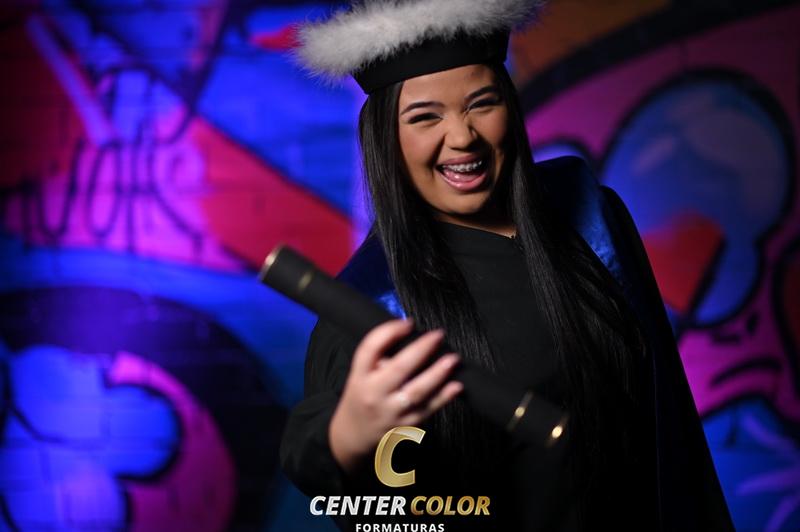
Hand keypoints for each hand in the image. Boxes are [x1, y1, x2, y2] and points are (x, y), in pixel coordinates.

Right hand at [329, 319, 462, 472]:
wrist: (353, 435)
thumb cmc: (361, 397)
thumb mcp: (359, 374)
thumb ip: (377, 356)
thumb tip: (408, 336)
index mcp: (359, 377)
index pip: (369, 350)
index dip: (389, 332)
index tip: (407, 323)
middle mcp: (374, 394)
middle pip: (398, 368)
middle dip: (421, 349)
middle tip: (437, 336)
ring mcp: (391, 412)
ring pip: (416, 391)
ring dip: (437, 374)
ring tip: (452, 359)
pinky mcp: (407, 425)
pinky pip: (428, 409)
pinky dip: (444, 397)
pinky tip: (456, 385)